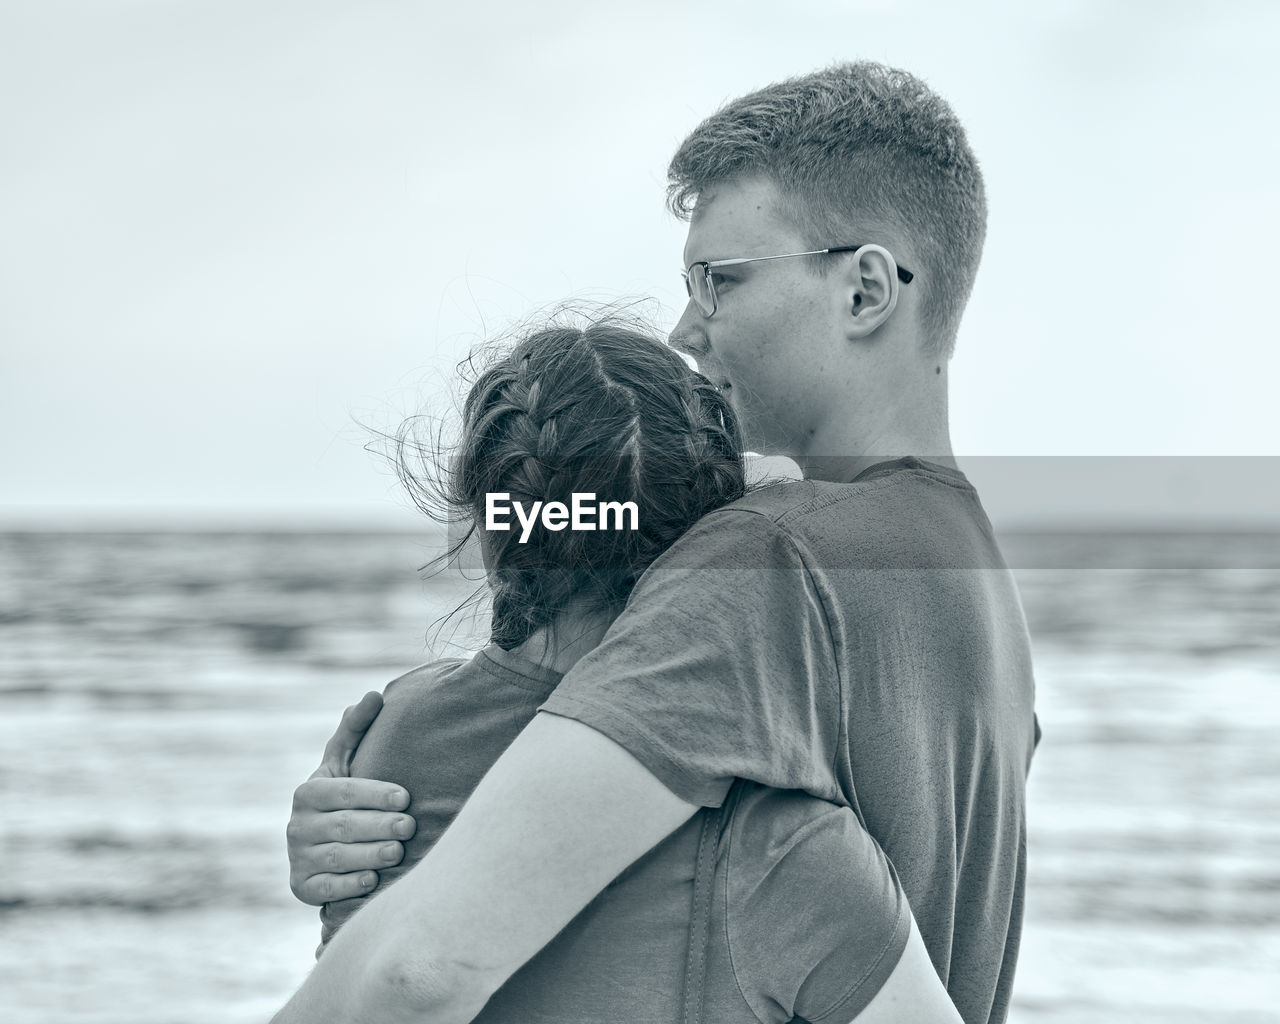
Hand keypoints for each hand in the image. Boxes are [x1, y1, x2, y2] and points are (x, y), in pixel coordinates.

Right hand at [287, 691, 417, 904]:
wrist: (324, 843)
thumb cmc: (345, 794)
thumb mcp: (346, 760)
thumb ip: (357, 728)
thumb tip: (374, 695)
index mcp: (309, 791)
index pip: (344, 791)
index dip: (375, 794)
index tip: (406, 797)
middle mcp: (297, 824)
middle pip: (343, 825)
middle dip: (379, 825)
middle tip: (410, 826)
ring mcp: (298, 857)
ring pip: (336, 857)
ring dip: (368, 854)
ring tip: (397, 851)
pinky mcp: (302, 887)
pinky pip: (324, 889)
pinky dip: (347, 885)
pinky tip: (371, 880)